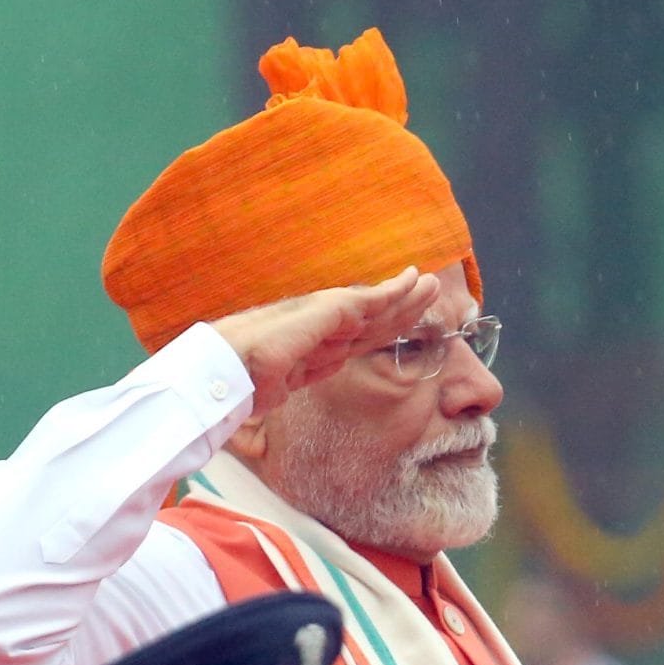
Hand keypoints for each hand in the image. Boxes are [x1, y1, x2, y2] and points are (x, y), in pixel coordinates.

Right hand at [209, 269, 442, 419]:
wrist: (230, 369)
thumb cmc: (243, 379)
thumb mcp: (281, 386)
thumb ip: (300, 378)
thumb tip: (307, 379)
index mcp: (316, 346)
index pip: (361, 338)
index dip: (386, 328)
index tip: (406, 322)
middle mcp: (326, 327)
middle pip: (377, 320)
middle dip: (406, 308)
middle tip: (431, 291)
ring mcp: (329, 315)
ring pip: (382, 307)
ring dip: (410, 295)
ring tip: (433, 283)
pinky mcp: (332, 309)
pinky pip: (373, 299)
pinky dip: (396, 289)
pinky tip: (414, 278)